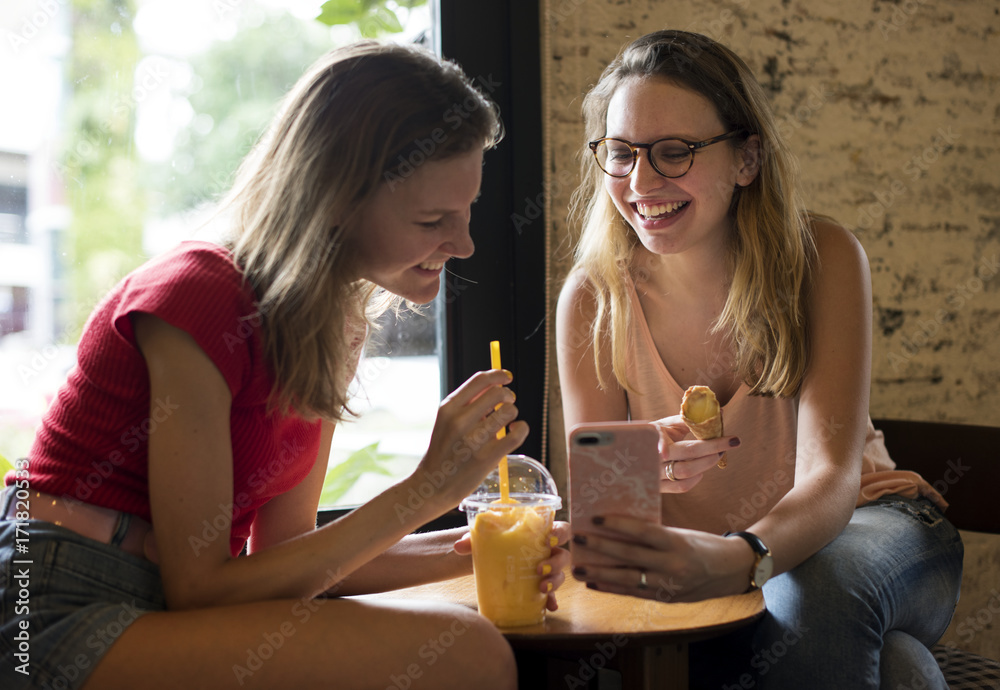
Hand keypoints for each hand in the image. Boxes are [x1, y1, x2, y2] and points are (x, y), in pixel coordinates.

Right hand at [409, 369, 528, 512]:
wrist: (433, 485)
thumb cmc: (444, 450)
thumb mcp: (447, 420)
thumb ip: (468, 403)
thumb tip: (496, 384)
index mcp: (448, 408)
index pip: (479, 380)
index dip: (499, 375)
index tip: (507, 377)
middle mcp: (459, 421)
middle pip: (498, 393)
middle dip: (508, 395)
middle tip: (507, 404)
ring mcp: (473, 440)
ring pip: (509, 411)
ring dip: (513, 413)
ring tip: (507, 421)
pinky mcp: (487, 458)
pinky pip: (516, 434)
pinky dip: (522, 428)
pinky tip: (516, 430)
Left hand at [454, 521, 571, 610]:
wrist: (487, 559)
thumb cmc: (493, 542)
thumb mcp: (485, 538)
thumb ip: (473, 539)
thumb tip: (459, 546)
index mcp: (540, 533)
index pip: (560, 529)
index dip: (559, 532)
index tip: (549, 538)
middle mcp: (547, 551)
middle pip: (563, 555)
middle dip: (556, 563)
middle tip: (539, 568)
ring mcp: (546, 570)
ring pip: (560, 575)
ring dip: (554, 581)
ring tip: (541, 588)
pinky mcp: (541, 586)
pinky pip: (553, 594)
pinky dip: (552, 600)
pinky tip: (549, 606)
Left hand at [569, 515, 751, 601]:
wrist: (732, 571)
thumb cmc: (704, 545)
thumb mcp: (681, 534)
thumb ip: (655, 534)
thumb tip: (619, 528)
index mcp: (676, 543)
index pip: (642, 531)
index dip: (617, 524)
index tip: (595, 517)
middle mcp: (671, 566)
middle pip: (629, 556)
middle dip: (600, 548)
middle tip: (578, 540)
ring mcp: (668, 585)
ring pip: (627, 579)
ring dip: (599, 574)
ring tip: (579, 569)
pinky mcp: (665, 599)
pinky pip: (633, 593)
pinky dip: (612, 589)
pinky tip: (595, 584)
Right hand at [652, 415, 739, 492]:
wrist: (628, 448)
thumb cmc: (651, 433)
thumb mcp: (665, 423)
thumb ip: (687, 420)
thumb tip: (717, 412)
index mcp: (656, 440)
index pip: (691, 447)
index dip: (714, 445)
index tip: (733, 440)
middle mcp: (654, 460)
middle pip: (689, 464)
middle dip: (712, 455)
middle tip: (726, 446)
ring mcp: (654, 475)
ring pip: (685, 476)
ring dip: (705, 466)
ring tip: (714, 455)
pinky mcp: (657, 486)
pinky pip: (680, 487)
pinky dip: (694, 479)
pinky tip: (699, 470)